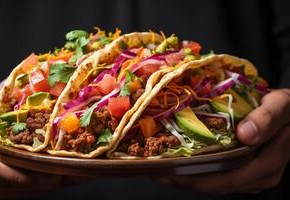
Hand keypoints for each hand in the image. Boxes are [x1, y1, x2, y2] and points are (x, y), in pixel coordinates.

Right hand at [0, 98, 85, 198]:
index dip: (18, 174)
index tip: (43, 172)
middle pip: (3, 184)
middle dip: (33, 183)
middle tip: (59, 177)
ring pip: (8, 192)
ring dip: (35, 189)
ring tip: (59, 179)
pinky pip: (10, 193)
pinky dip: (30, 189)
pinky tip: (48, 182)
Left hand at [153, 89, 289, 194]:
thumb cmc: (287, 108)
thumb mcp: (282, 106)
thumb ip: (268, 118)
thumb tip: (246, 134)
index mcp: (268, 164)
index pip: (226, 179)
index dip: (194, 178)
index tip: (168, 171)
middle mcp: (259, 176)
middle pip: (215, 185)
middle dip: (183, 180)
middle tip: (154, 171)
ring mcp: (252, 175)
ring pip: (215, 183)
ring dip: (187, 178)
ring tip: (159, 169)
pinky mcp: (245, 170)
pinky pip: (218, 175)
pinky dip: (197, 171)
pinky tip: (179, 164)